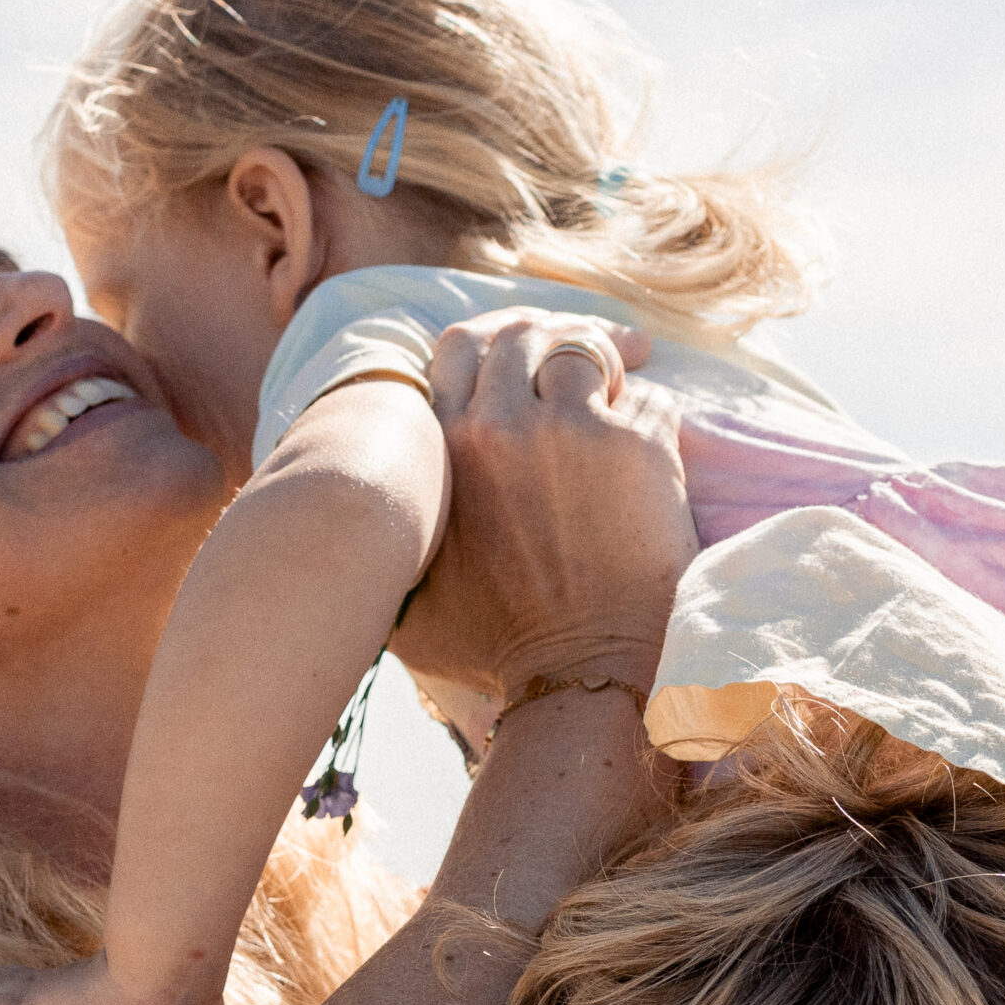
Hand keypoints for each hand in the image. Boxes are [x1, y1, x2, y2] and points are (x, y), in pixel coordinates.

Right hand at [390, 309, 697, 701]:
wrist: (581, 671)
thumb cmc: (496, 644)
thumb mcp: (408, 591)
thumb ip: (387, 543)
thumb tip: (352, 533)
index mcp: (445, 444)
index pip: (460, 345)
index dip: (493, 340)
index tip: (519, 353)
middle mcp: (503, 422)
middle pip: (524, 332)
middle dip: (553, 332)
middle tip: (585, 350)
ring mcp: (574, 429)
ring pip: (587, 349)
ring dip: (606, 360)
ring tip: (626, 377)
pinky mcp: (639, 447)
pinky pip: (648, 396)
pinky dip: (650, 411)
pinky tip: (652, 444)